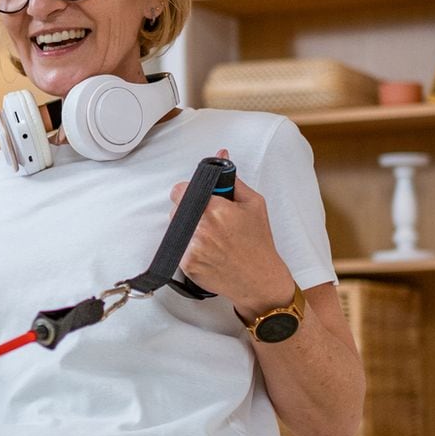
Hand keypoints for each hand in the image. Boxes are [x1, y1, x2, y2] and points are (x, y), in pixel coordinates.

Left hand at [169, 149, 294, 316]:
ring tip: (211, 237)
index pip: (179, 190)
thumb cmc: (258, 243)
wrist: (259, 279)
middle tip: (210, 220)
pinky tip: (208, 251)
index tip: (195, 197)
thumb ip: (232, 180)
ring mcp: (191, 248)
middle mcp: (200, 228)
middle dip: (189, 211)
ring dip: (187, 229)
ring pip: (175, 229)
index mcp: (215, 209)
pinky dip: (188, 248)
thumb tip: (221, 155)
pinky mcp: (186, 264)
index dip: (186, 192)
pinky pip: (177, 248)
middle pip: (176, 209)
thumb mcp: (253, 204)